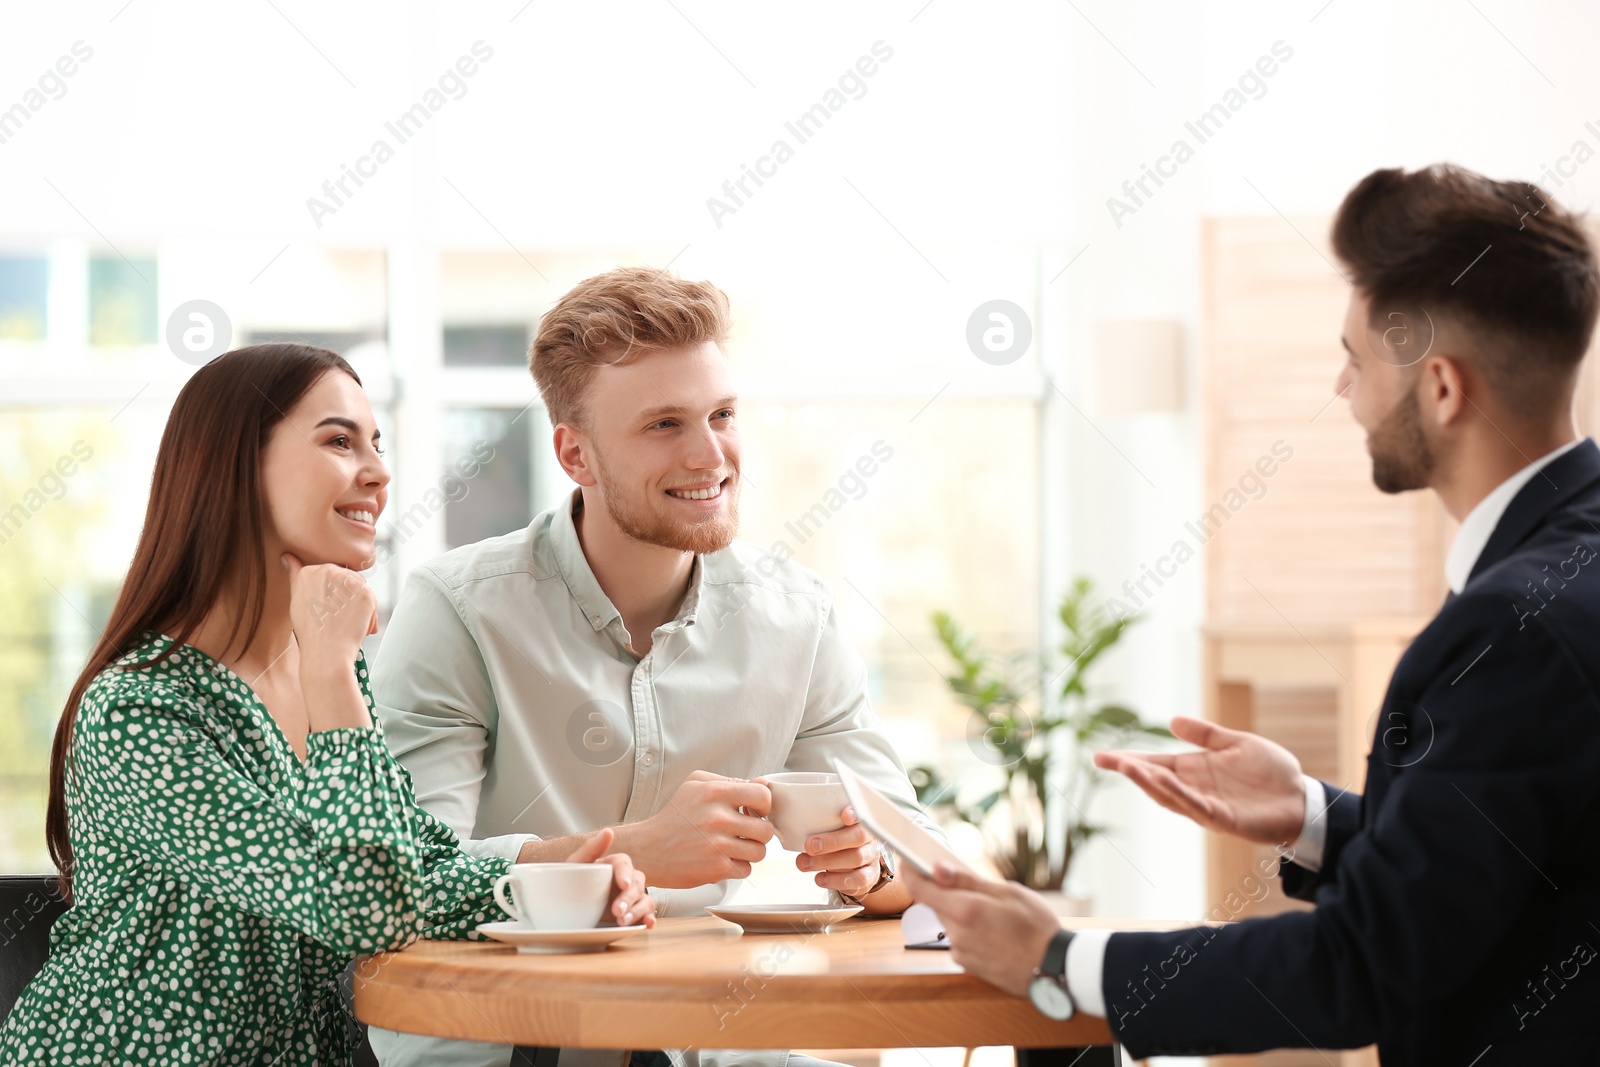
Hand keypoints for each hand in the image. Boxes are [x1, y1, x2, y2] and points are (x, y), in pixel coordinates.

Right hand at [283, 552, 377, 671]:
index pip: (330, 576)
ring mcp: (348, 581)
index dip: (331, 595)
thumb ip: (295, 575)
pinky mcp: (365, 592)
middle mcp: (328, 571)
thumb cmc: (310, 631)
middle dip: (346, 598)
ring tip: (344, 624)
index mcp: (309, 571)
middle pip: (347, 580)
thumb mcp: (296, 599)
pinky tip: (357, 627)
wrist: (326, 652)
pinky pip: (371, 600)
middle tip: (336, 619)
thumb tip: (287, 557)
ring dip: (357, 606)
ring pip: (360, 589)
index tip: (326, 610)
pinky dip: (368, 616)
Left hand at [565, 828, 655, 927]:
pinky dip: (649, 919)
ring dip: (639, 910)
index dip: (626, 873)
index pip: (624, 864)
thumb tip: (608, 832)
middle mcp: (624, 882)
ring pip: (645, 900)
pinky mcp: (631, 916)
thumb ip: (591, 848)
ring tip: (623, 921)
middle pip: (637, 883)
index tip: (623, 884)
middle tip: (617, 911)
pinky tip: (646, 924)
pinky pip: (646, 916)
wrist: (561, 911)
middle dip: (629, 897)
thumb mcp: (575, 866)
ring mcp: (629, 900)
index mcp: (612, 866)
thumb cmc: (568, 884)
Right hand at [616, 771, 774, 887]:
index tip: (754, 812)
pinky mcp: (715, 868)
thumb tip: (764, 784)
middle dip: (759, 833)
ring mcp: (717, 845)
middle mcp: (717, 818)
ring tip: (734, 847)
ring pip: (760, 852)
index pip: (763, 796)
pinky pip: (746, 869)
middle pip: (766, 829)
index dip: (764, 806)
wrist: (648, 849)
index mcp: (715, 792)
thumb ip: (730, 781)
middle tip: (745, 833)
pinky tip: (723, 859)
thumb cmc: (674, 816)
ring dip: (750, 851)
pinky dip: (738, 867)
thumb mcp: (695, 785)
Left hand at [773, 798, 882, 898]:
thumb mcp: (820, 817)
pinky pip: (858, 879)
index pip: (863, 808)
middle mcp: (868, 833)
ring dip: (827, 862)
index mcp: (858, 814)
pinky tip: (819, 878)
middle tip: (809, 845)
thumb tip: (762, 783)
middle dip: (833, 841)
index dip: (855, 811)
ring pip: (856, 858)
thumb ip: (795, 803)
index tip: (844, 815)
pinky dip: (836, 880)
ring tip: (804, 863)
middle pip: (859, 835)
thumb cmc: (831, 832)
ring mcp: (870, 855)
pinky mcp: (868, 875)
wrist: (854, 860)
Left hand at [900, 862, 1058, 998]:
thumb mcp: (1008, 892)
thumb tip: (937, 868)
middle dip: (951, 895)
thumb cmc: (1036, 927)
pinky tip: (994, 933)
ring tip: (995, 917)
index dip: (911, 873)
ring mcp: (961, 953)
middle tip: (979, 891)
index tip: (909, 861)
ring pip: (950, 923)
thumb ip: (967, 880)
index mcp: (965, 911)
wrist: (1054, 968)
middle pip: (938, 906)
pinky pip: (960, 940)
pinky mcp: (967, 965)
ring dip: (963, 914)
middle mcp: (957, 934)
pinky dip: (970, 932)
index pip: (921, 890)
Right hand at [1094, 715, 1304, 844]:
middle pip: (1154, 781)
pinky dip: (1179, 794)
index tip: (1102, 755)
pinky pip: (1196, 806)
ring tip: (1127, 766)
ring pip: (1170, 796)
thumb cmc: (1271, 774)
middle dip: (1129, 770)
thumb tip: (1172, 721)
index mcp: (1195, 771)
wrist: (1302, 798)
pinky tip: (1164, 780)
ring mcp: (1207, 805)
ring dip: (1148, 782)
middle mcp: (1195, 789)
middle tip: (1103, 759)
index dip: (1129, 760)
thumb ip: (1206, 735)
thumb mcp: (1236, 743)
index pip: (1155, 764)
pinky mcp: (1225, 818)